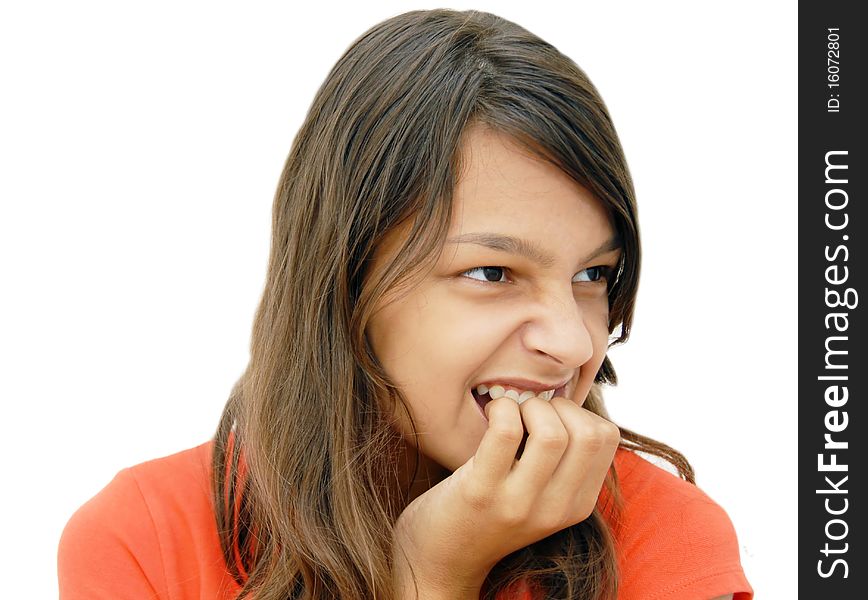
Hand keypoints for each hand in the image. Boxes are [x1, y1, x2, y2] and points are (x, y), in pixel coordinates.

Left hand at [391, 394, 619, 596]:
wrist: (440, 559)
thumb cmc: (487, 512)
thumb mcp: (540, 496)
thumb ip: (561, 462)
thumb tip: (566, 400)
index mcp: (577, 505)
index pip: (607, 438)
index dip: (579, 411)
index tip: (550, 415)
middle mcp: (555, 510)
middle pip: (588, 434)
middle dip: (558, 405)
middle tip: (529, 411)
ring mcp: (518, 503)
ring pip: (551, 434)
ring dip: (529, 407)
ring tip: (511, 413)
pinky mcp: (480, 493)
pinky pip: (505, 431)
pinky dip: (501, 408)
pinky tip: (491, 413)